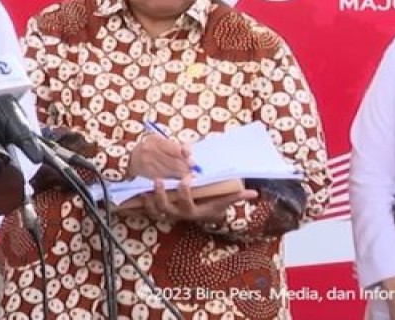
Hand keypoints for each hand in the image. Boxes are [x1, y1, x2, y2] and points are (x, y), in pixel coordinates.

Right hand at [128, 134, 192, 179]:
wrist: (129, 159)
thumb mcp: (158, 141)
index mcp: (155, 140)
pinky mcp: (147, 172)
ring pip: (170, 171)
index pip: (175, 149)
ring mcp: (148, 162)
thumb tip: (189, 154)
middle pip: (173, 161)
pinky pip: (163, 177)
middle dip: (185, 168)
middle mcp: (151, 150)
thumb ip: (173, 145)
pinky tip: (178, 180)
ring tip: (188, 177)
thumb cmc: (148, 148)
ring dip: (181, 175)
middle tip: (193, 172)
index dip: (185, 157)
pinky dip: (172, 179)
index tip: (193, 162)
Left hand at [141, 177, 256, 223]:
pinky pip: (148, 209)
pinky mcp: (160, 210)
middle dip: (162, 196)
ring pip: (156, 210)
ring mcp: (169, 213)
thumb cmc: (212, 205)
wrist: (203, 214)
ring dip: (150, 199)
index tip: (186, 179)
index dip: (185, 193)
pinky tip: (140, 192)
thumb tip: (254, 193)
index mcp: (194, 212)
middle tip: (159, 180)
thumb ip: (236, 196)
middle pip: (168, 209)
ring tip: (147, 185)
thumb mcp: (223, 201)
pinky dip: (143, 203)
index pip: (188, 205)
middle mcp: (179, 215)